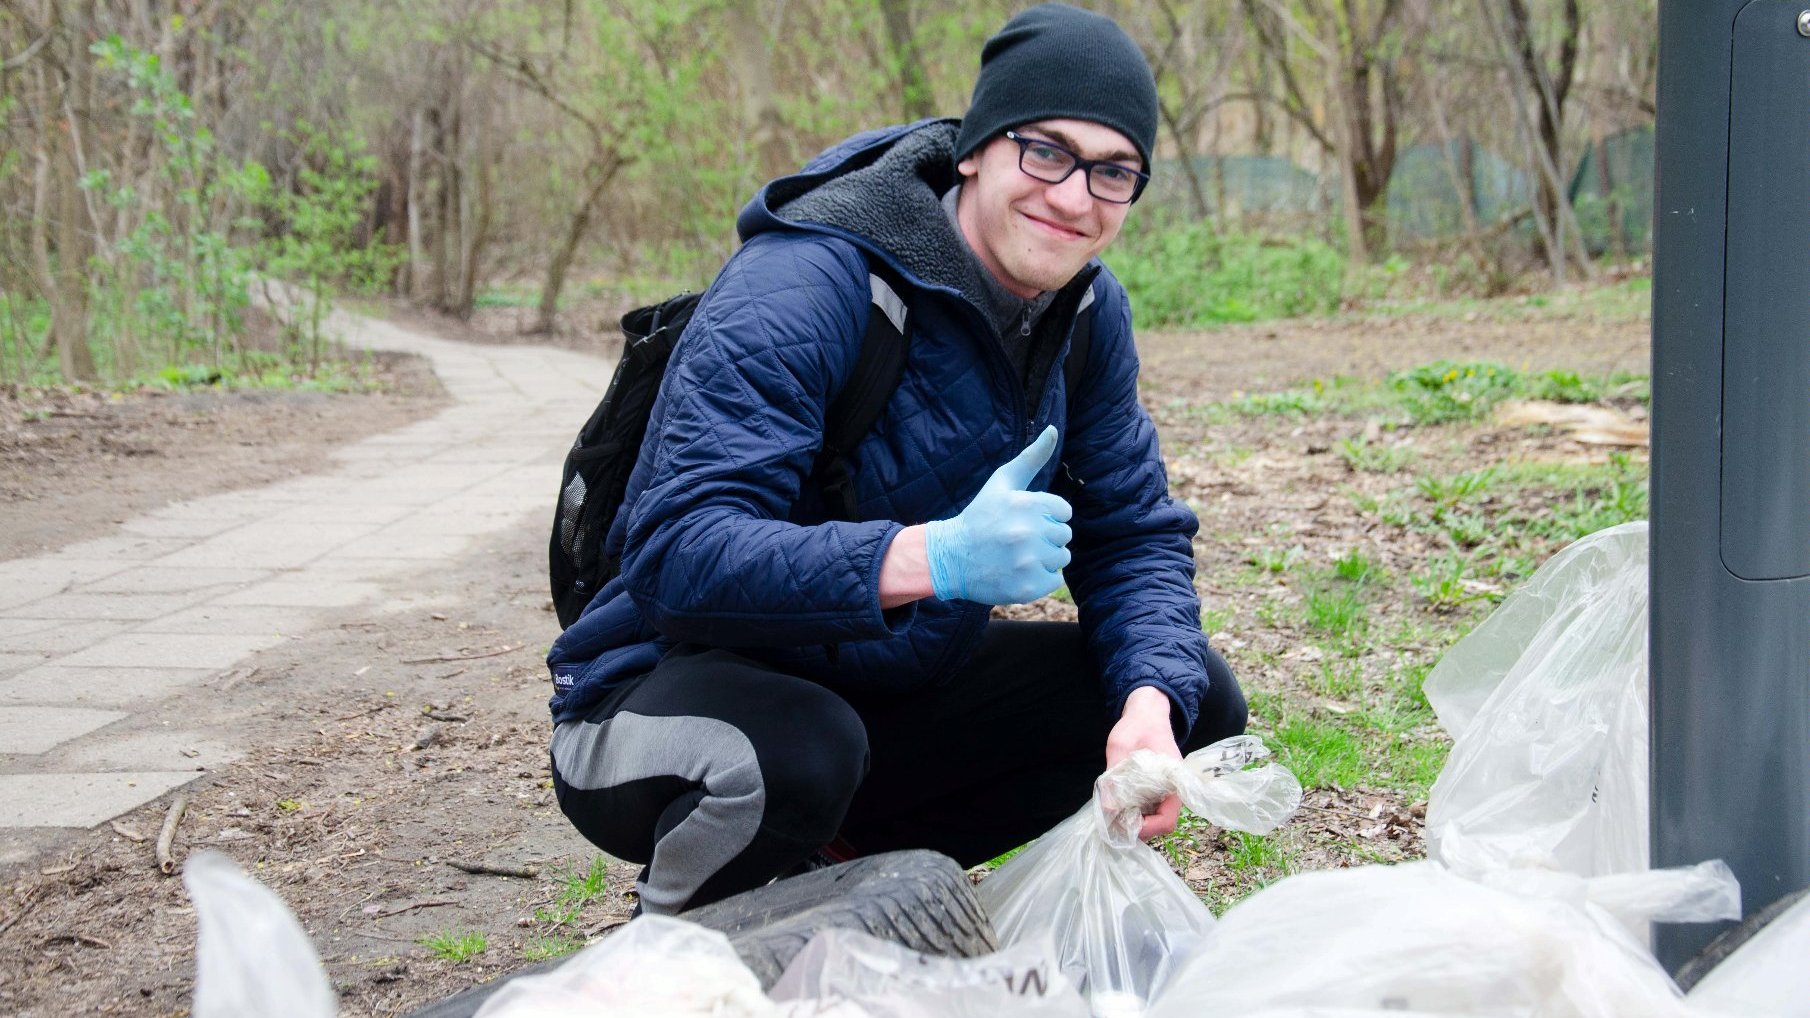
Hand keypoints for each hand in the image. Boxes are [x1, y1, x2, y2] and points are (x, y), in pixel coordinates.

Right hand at [923, 426, 1071, 603]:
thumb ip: (1031, 457)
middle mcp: (1027, 533)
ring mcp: (1028, 562)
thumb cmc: (981, 516)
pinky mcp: (1028, 587)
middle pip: (1064, 535)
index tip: (1024, 520)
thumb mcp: (1003, 482)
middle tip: (1018, 539)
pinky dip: (1039, 578)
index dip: (1046, 515)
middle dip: (1046, 536)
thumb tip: (1053, 430)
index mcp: (1025, 504)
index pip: (1064, 511)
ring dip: (1045, 558)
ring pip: (1062, 558)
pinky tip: (1017, 572)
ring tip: (1018, 555)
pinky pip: (1053, 580)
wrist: (951, 558)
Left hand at [1106, 686, 1184, 839]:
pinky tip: (1119, 804)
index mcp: (1173, 779)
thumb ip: (1114, 775)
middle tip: (1114, 823)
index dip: (1147, 828)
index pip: (1168, 819)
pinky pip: (1150, 808)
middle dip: (1139, 828)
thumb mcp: (1120, 745)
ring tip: (1114, 815)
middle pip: (1162, 823)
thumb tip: (1108, 808)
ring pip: (1155, 818)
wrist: (1146, 712)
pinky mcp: (1157, 788)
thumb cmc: (1136, 725)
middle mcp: (1174, 789)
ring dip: (1137, 821)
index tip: (1125, 823)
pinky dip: (1136, 811)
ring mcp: (1166, 790)